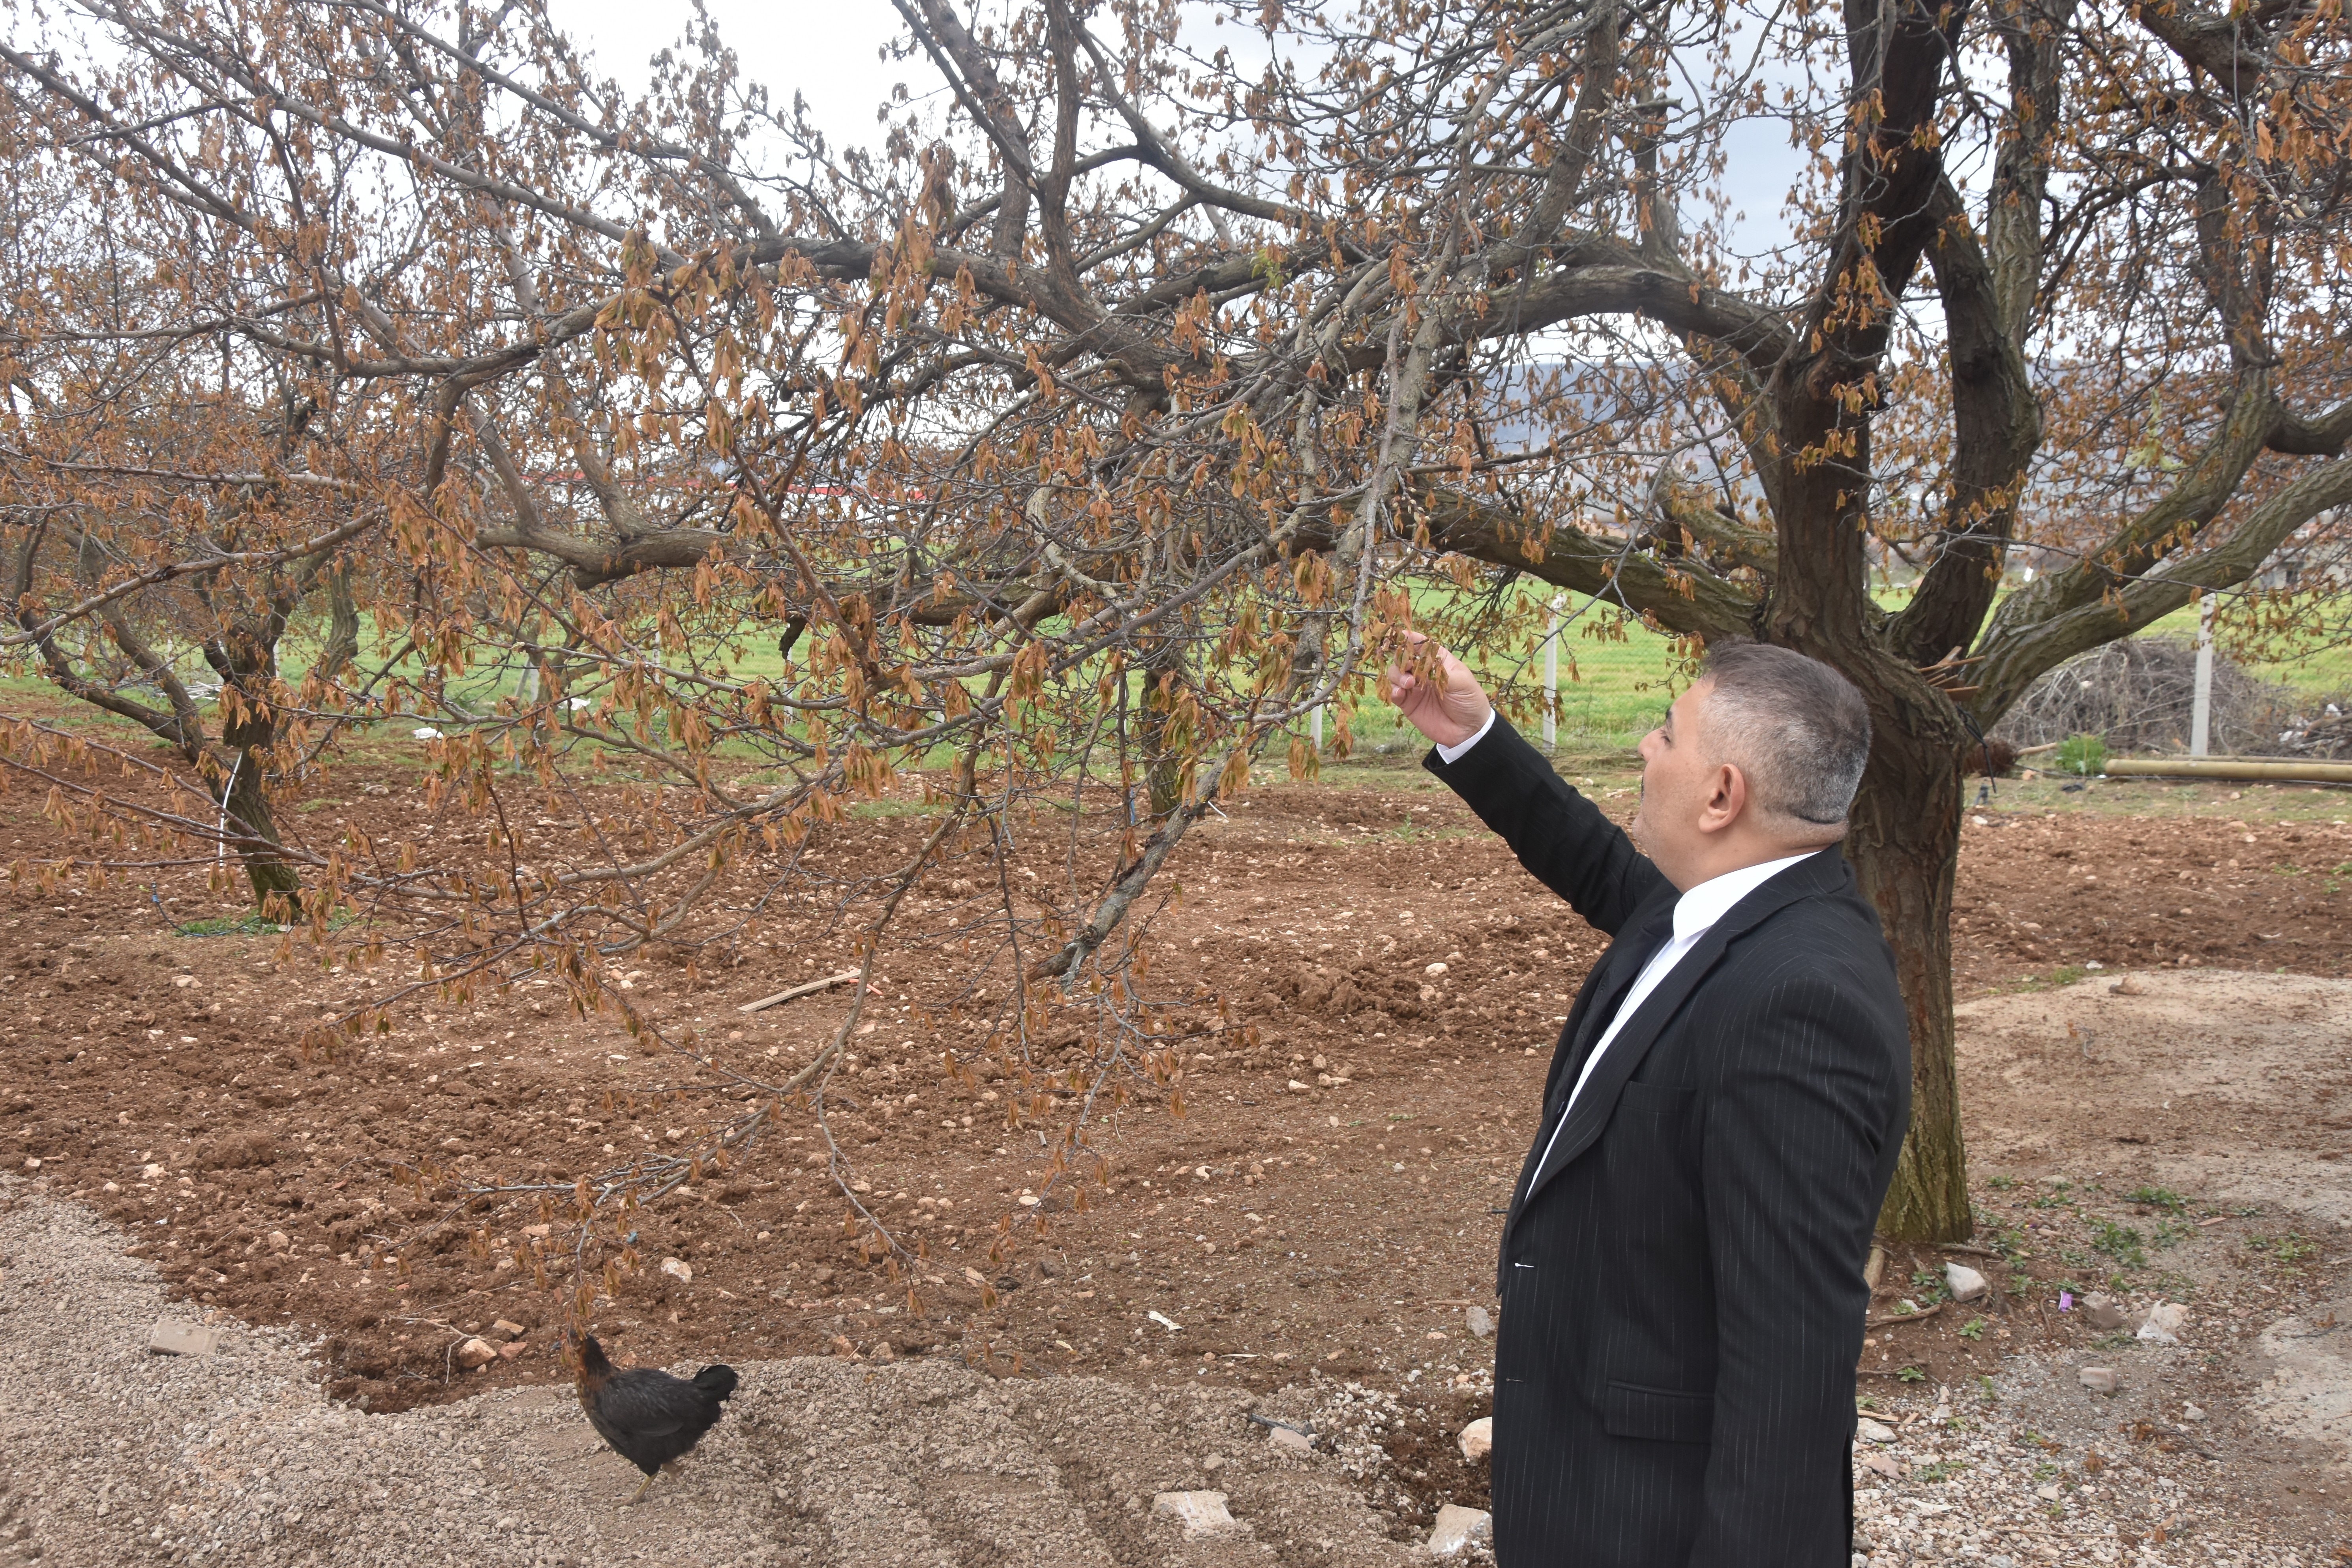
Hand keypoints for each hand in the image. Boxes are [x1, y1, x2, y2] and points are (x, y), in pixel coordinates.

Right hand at [1382, 633, 1492, 748]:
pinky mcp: (1408, 703)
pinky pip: (1394, 693)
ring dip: (1397, 675)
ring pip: (1395, 673)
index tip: (1401, 636)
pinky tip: (1400, 694)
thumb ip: (1440, 671)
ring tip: (1409, 684)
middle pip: (1402, 657)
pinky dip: (1393, 691)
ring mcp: (1414, 687)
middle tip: (1408, 666)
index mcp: (1437, 660)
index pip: (1420, 644)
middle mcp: (1422, 670)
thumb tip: (1420, 662)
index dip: (1409, 639)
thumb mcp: (1461, 682)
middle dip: (1401, 659)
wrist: (1469, 730)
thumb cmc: (1469, 700)